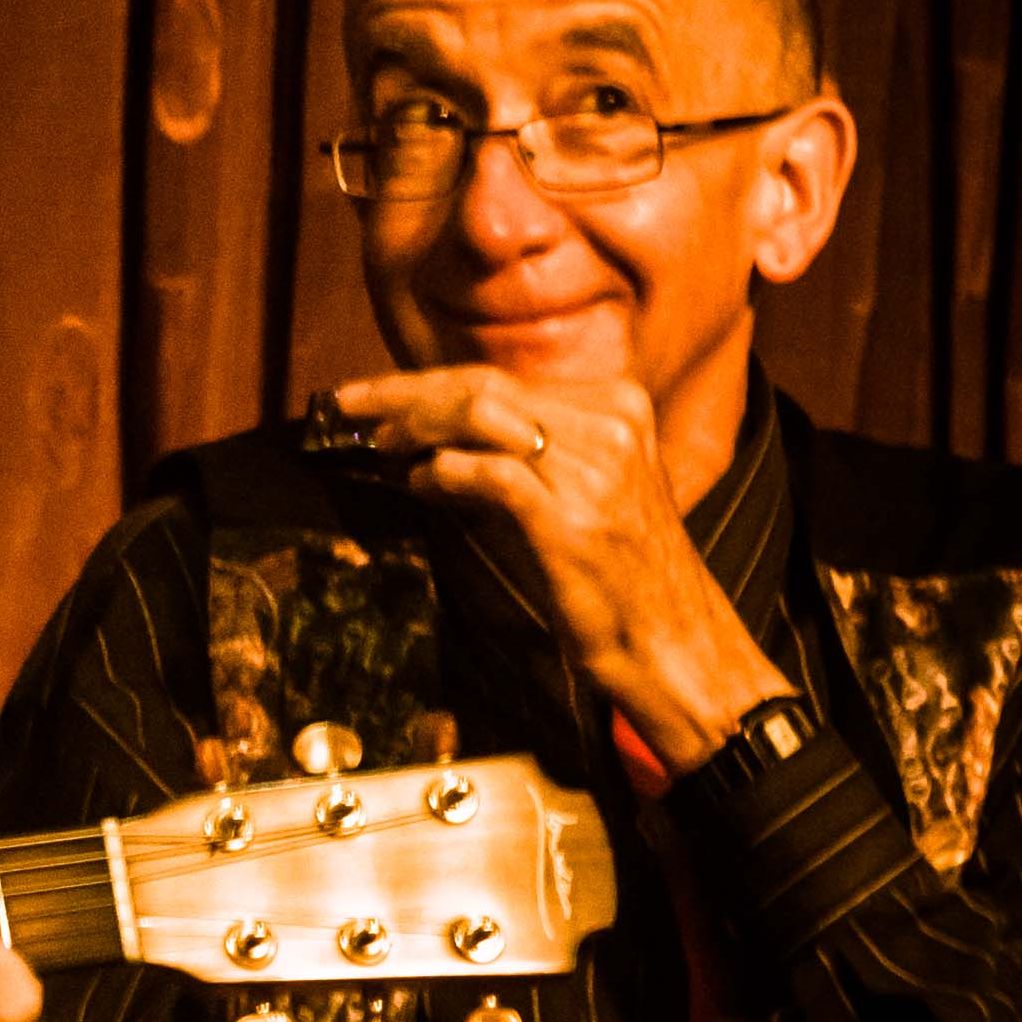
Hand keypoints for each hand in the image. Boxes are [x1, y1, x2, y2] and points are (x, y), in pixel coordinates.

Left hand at [330, 366, 791, 768]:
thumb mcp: (582, 494)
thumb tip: (431, 449)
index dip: (424, 382)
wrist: (677, 645)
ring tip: (376, 445)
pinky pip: (488, 473)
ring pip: (479, 415)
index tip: (371, 395)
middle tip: (344, 406)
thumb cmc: (622, 577)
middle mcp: (611, 423)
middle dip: (401, 392)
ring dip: (414, 426)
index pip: (501, 376)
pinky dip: (441, 473)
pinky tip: (419, 484)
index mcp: (619, 406)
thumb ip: (520, 459)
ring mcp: (595, 467)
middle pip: (481, 385)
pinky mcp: (573, 517)